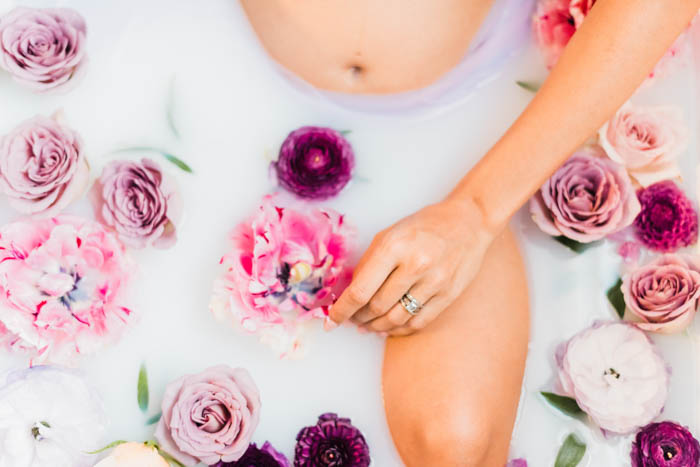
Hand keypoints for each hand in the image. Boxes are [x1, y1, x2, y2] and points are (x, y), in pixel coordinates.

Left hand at [326, 197, 494, 335]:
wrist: (468, 222)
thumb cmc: (423, 226)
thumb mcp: (389, 234)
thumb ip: (368, 264)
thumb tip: (347, 294)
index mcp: (393, 247)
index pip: (360, 290)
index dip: (341, 310)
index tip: (331, 320)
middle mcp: (414, 265)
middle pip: (376, 307)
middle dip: (358, 318)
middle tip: (351, 318)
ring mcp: (434, 282)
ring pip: (396, 319)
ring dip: (376, 327)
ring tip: (367, 325)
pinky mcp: (448, 295)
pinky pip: (418, 322)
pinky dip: (399, 330)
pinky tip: (389, 327)